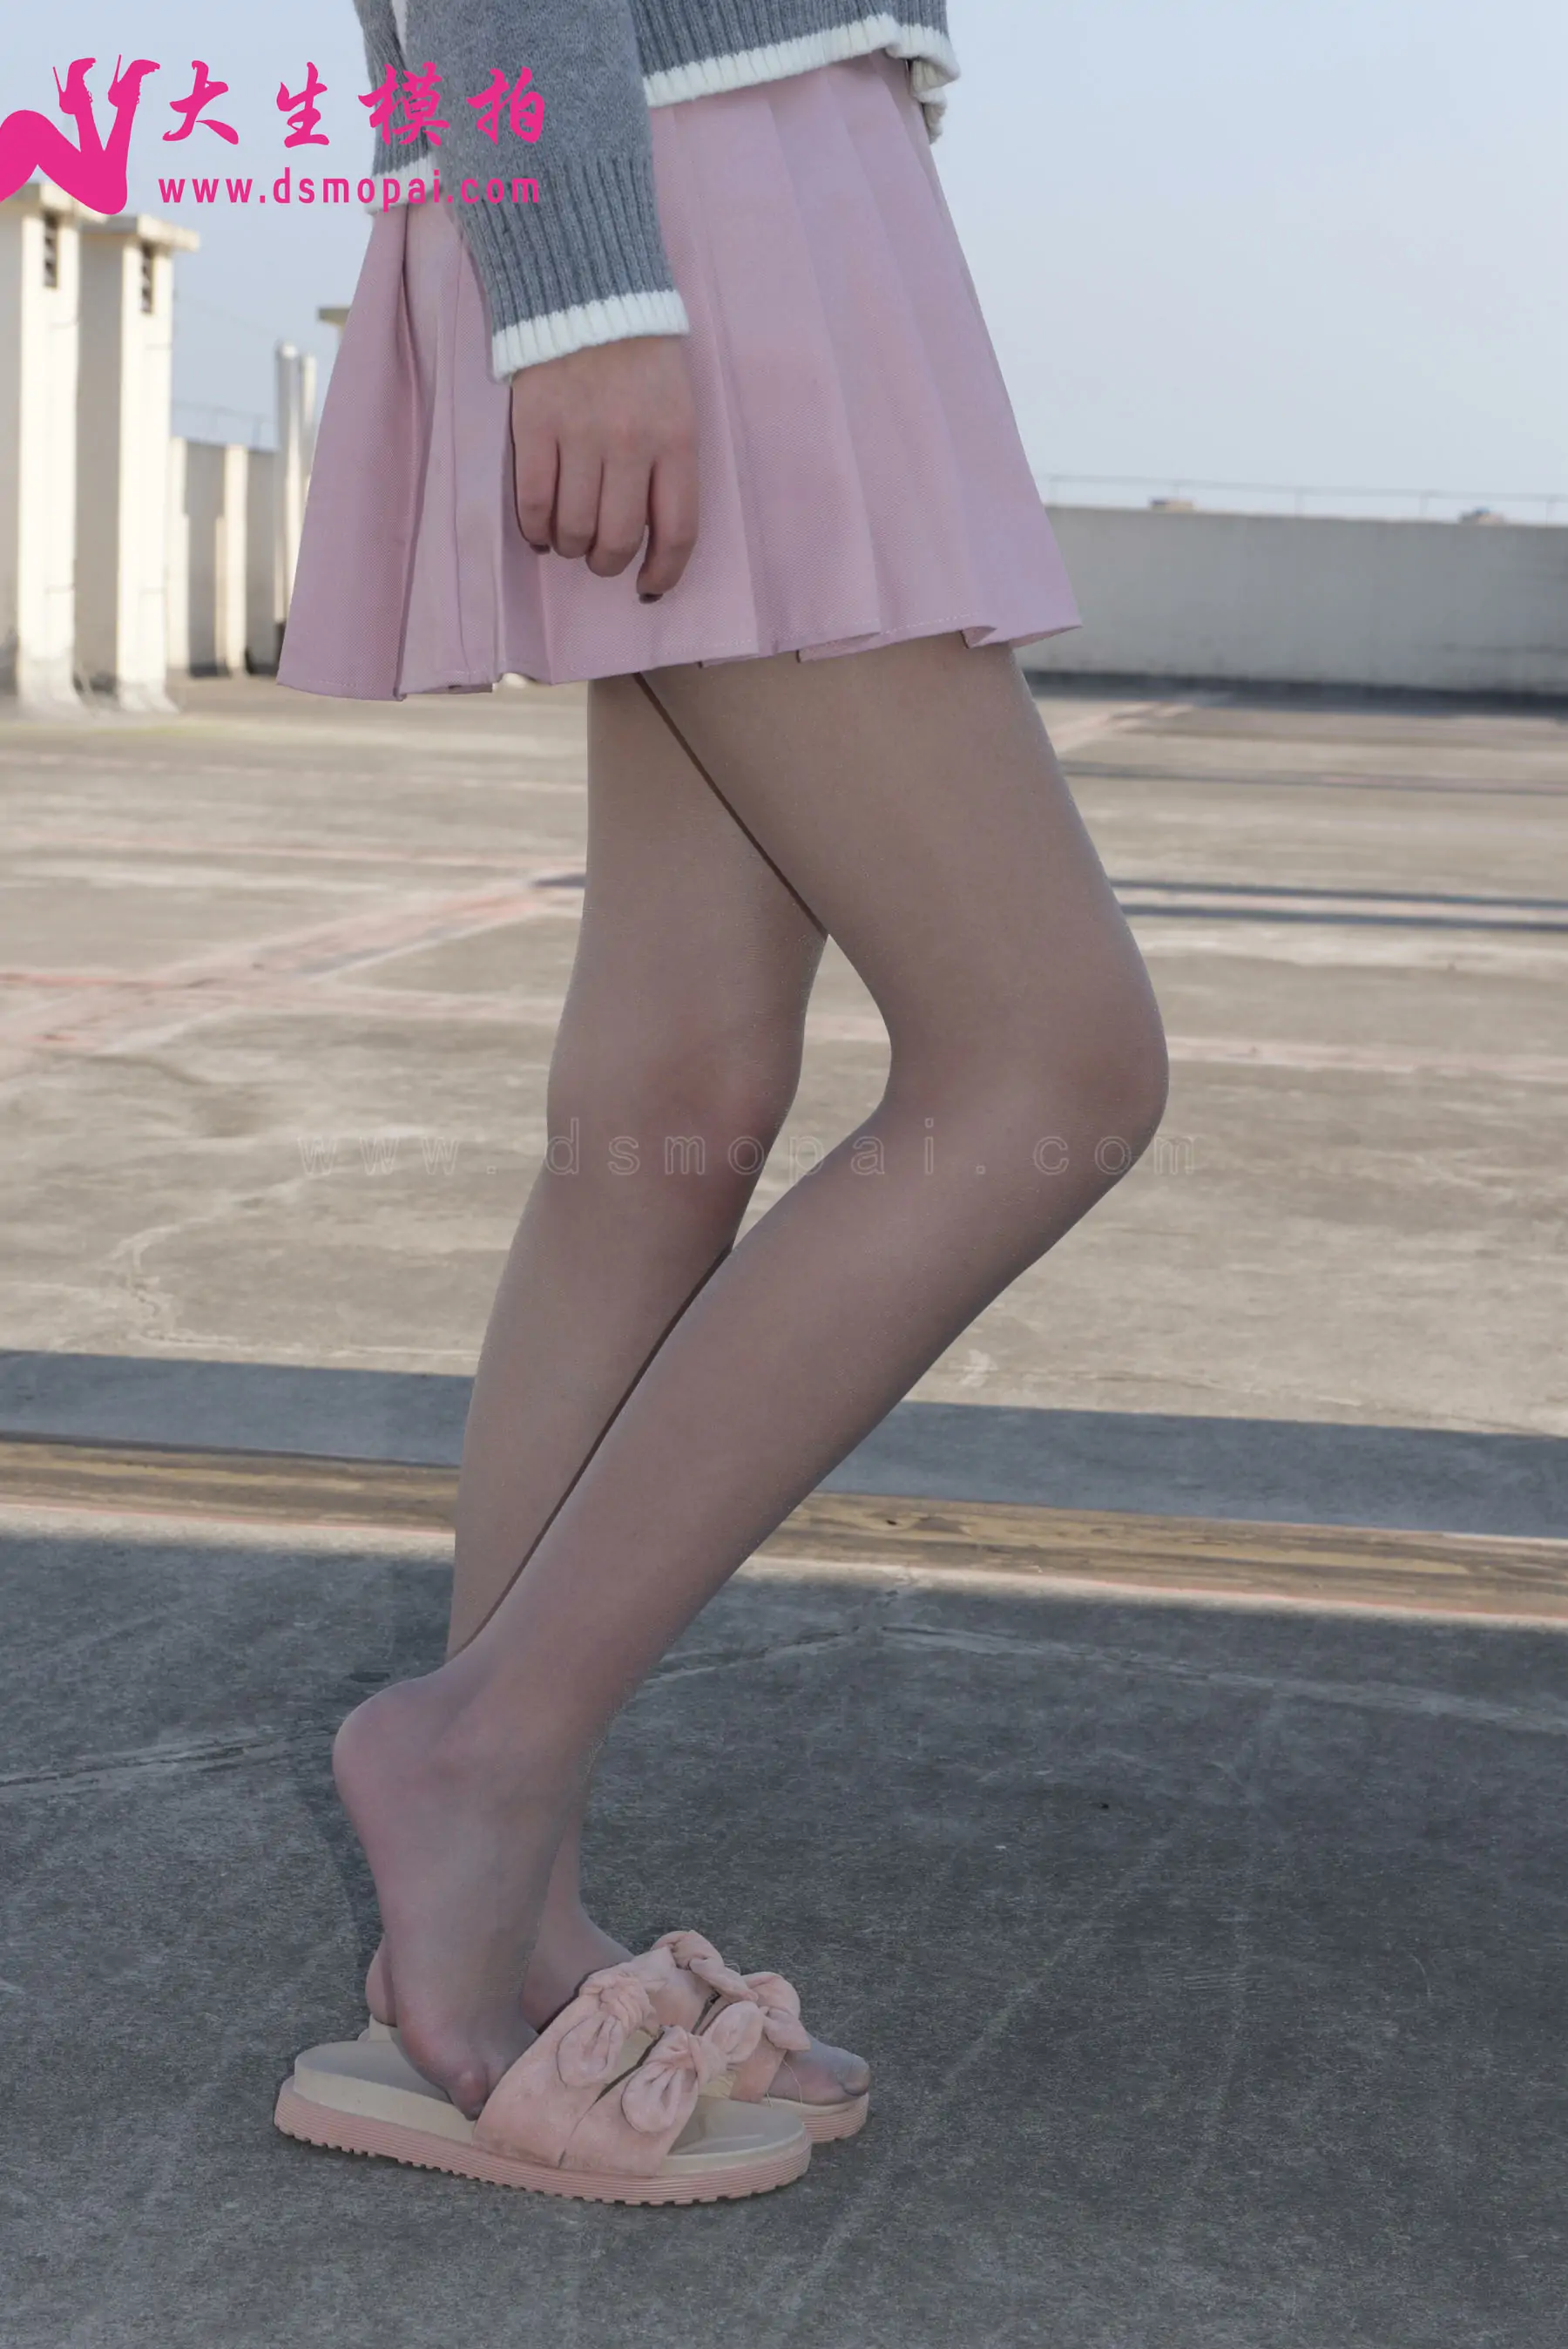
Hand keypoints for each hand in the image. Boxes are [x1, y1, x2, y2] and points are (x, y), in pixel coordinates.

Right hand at [509, 336, 698, 599]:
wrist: (586, 286)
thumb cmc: (639, 353)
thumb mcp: (677, 404)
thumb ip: (671, 465)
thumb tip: (653, 536)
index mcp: (676, 439)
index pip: (677, 531)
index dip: (664, 572)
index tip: (649, 587)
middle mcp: (631, 442)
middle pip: (618, 538)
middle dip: (608, 562)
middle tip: (600, 558)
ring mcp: (580, 434)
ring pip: (574, 528)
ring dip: (570, 546)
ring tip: (568, 538)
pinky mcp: (535, 426)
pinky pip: (534, 503)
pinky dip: (535, 530)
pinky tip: (539, 531)